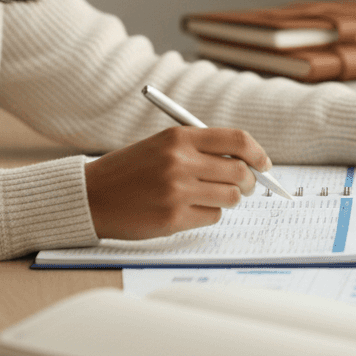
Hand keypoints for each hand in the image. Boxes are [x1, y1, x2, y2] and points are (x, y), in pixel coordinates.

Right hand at [83, 127, 268, 238]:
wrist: (91, 196)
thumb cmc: (131, 170)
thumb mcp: (162, 145)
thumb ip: (201, 149)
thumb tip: (248, 163)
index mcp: (179, 137)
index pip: (237, 140)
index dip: (258, 153)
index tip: (264, 164)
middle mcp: (180, 161)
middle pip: (240, 172)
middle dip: (250, 182)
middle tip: (246, 187)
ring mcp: (177, 191)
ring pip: (231, 197)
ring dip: (228, 199)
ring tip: (209, 197)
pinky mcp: (173, 218)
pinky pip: (212, 217)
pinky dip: (208, 214)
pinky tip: (188, 210)